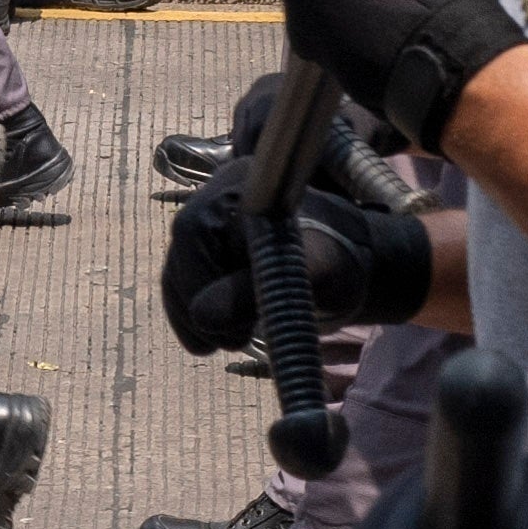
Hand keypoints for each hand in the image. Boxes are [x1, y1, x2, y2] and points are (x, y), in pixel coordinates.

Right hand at [161, 158, 427, 360]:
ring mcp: (209, 218)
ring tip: (233, 338)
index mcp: (244, 187)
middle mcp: (219, 193)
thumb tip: (204, 313)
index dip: (196, 280)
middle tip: (231, 340)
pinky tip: (212, 336)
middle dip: (196, 304)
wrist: (350, 260)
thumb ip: (260, 291)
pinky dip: (190, 314)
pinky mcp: (206, 245)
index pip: (193, 231)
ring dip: (193, 314)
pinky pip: (181, 280)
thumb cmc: (339, 263)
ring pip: (177, 271)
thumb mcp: (311, 279)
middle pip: (180, 252)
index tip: (216, 327)